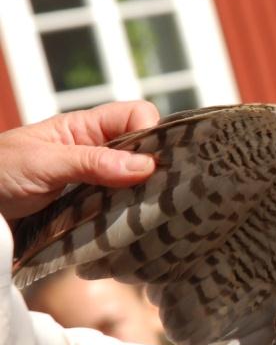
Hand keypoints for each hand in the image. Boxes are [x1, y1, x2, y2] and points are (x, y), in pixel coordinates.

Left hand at [0, 101, 158, 219]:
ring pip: (138, 184)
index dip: (150, 132)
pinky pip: (122, 211)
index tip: (153, 161)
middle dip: (156, 168)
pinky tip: (135, 228)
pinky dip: (130, 219)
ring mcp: (96, 184)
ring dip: (144, 198)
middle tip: (162, 193)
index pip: (136, 116)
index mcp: (86, 128)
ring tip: (150, 214)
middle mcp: (97, 153)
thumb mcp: (43, 163)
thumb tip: (146, 165)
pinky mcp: (93, 213)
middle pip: (144, 151)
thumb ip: (93, 162)